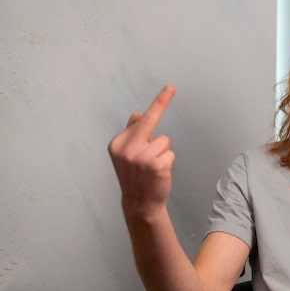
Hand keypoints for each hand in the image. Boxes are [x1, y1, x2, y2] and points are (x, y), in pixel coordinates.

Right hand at [108, 85, 175, 217]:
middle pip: (151, 122)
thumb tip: (138, 115)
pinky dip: (167, 162)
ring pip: (164, 141)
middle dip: (161, 102)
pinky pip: (170, 154)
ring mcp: (141, 157)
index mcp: (118, 143)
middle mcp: (127, 149)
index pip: (142, 119)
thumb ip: (132, 134)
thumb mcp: (126, 154)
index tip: (170, 88)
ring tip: (152, 167)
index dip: (158, 103)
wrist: (139, 203)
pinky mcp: (156, 166)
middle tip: (170, 87)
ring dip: (162, 152)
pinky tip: (158, 173)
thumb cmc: (135, 176)